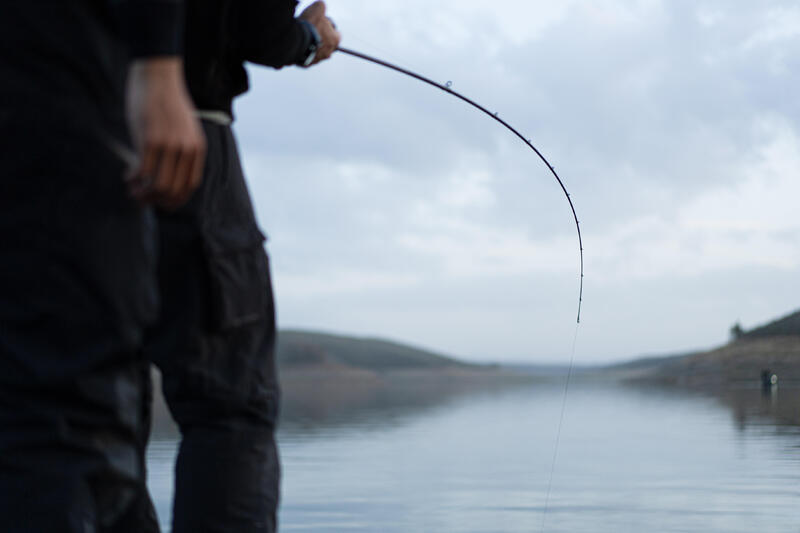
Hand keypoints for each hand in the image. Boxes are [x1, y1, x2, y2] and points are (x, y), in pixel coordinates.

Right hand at [125, 58, 205, 208]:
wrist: (158, 74)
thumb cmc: (165, 102)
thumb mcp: (181, 128)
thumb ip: (178, 150)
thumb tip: (162, 175)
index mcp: (197, 148)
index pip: (190, 186)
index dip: (174, 199)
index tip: (161, 203)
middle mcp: (187, 149)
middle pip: (173, 190)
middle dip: (155, 200)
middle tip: (140, 197)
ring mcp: (170, 145)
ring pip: (159, 186)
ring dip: (143, 194)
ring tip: (132, 189)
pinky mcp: (151, 139)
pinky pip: (143, 171)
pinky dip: (134, 180)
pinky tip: (127, 176)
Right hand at [298, 1, 340, 64]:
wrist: (296, 40)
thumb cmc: (310, 25)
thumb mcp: (318, 8)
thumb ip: (322, 7)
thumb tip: (321, 6)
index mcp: (335, 41)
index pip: (336, 34)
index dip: (329, 27)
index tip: (321, 23)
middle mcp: (328, 53)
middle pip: (326, 44)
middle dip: (320, 37)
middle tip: (311, 29)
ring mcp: (317, 60)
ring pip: (316, 51)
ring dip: (311, 45)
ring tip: (303, 36)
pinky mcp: (306, 64)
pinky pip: (305, 57)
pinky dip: (303, 51)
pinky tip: (297, 43)